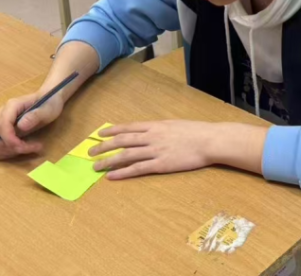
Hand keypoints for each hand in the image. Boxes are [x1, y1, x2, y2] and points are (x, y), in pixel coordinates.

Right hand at [0, 91, 64, 158]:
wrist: (50, 99)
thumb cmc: (49, 102)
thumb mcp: (47, 109)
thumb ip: (34, 116)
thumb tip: (20, 126)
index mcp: (12, 106)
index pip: (3, 126)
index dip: (9, 140)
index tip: (22, 147)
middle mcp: (3, 114)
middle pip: (0, 136)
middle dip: (14, 147)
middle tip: (34, 147)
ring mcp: (3, 122)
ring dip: (13, 151)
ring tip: (33, 147)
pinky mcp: (5, 130)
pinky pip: (2, 144)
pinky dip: (11, 150)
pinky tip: (26, 148)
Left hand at [91, 120, 265, 179]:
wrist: (210, 141)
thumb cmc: (197, 131)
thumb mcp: (176, 124)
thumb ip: (161, 129)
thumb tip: (151, 131)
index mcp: (156, 126)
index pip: (129, 127)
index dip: (112, 130)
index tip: (100, 133)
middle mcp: (152, 137)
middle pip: (122, 141)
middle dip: (104, 146)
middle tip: (90, 152)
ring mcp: (155, 151)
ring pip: (126, 156)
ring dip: (108, 161)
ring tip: (96, 167)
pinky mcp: (160, 165)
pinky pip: (137, 169)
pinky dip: (122, 173)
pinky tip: (112, 176)